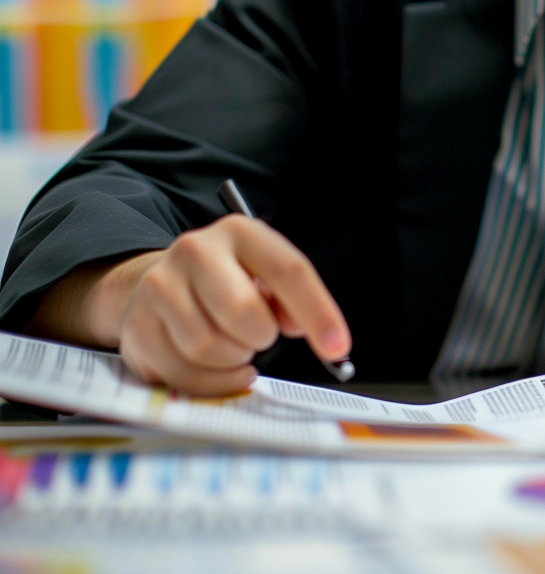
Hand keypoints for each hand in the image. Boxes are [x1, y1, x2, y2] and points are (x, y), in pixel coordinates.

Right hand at [30, 215, 350, 395]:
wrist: (160, 282)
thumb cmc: (227, 282)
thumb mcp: (264, 276)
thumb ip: (289, 299)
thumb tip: (302, 326)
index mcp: (239, 232)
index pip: (288, 270)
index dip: (317, 312)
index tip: (338, 347)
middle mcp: (196, 251)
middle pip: (242, 313)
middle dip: (261, 337)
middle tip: (260, 336)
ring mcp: (160, 287)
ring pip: (209, 347)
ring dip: (233, 359)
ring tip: (233, 345)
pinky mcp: (136, 327)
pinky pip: (183, 374)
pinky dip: (210, 382)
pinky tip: (216, 366)